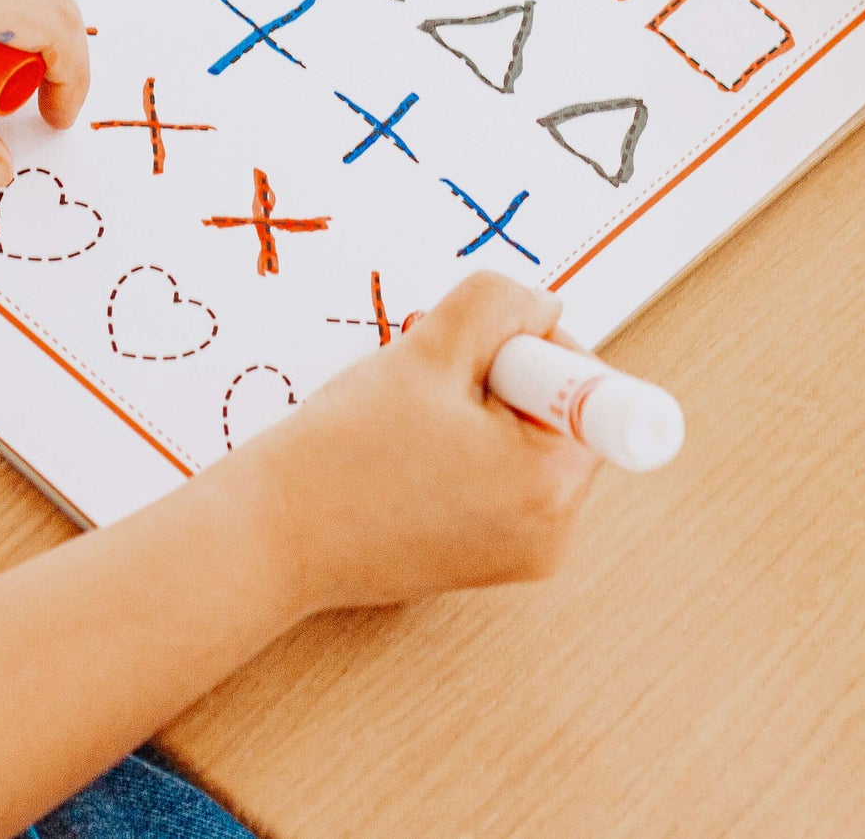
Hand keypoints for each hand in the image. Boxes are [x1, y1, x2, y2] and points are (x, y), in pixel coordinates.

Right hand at [242, 271, 600, 613]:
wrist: (271, 535)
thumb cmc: (342, 455)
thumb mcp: (428, 349)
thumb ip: (500, 306)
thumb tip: (543, 308)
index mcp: (549, 485)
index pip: (593, 385)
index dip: (533, 350)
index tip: (479, 363)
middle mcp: (552, 532)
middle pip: (560, 409)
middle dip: (500, 379)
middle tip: (432, 388)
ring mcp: (523, 553)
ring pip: (526, 437)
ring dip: (479, 409)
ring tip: (414, 424)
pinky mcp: (490, 557)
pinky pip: (503, 475)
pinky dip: (467, 447)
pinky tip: (411, 452)